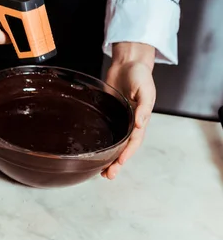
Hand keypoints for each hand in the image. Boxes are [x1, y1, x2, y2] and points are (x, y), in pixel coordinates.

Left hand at [103, 42, 156, 179]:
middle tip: (108, 176)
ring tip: (100, 172)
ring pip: (114, 143)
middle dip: (117, 163)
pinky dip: (102, 143)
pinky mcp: (108, 114)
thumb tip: (140, 124)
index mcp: (140, 119)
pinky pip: (105, 132)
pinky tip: (94, 152)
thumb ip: (144, 106)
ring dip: (109, 158)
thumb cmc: (140, 75)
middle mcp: (130, 123)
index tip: (119, 162)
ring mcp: (119, 120)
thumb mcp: (145, 89)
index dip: (127, 153)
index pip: (134, 141)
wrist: (128, 64)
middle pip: (124, 147)